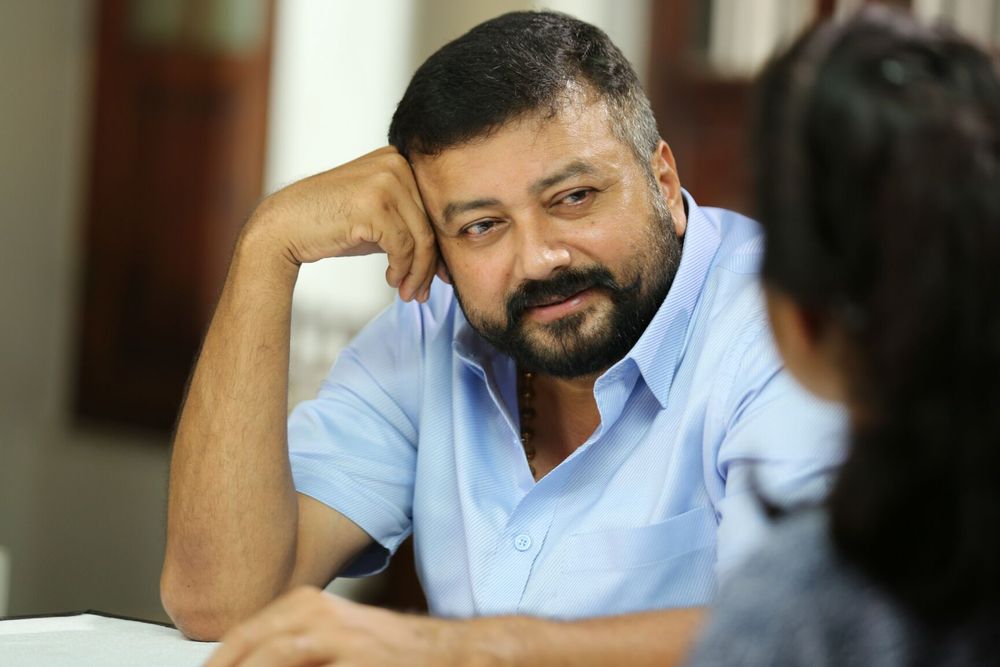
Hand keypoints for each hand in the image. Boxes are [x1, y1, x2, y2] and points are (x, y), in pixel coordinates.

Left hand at [202, 586, 462, 666]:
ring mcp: (340, 640)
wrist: (447, 653)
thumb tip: (248, 661)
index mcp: (309, 605)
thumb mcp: (335, 636)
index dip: (221, 662)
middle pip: (254, 646)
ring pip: (276, 657)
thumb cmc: (388, 651)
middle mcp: (321, 616)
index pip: (246, 635)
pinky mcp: (360, 662)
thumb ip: (294, 647)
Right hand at [248, 146, 438, 301]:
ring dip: (417, 273)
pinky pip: (403, 246)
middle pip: (430, 223)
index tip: (440, 276)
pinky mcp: (375, 204)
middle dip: (430, 265)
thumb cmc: (331, 224)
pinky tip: (391, 281)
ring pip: (421, 238)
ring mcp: (386, 181)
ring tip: (408, 293)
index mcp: (399, 159)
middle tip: (422, 292)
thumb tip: (444, 258)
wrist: (284, 225)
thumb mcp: (378, 218)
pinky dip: (401, 269)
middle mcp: (395, 163)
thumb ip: (409, 225)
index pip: (432, 208)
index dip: (439, 245)